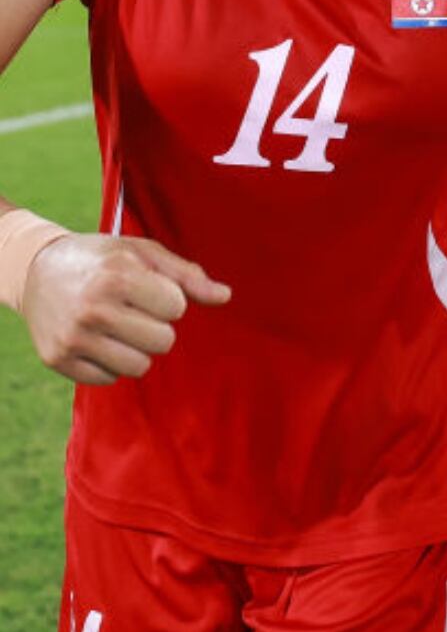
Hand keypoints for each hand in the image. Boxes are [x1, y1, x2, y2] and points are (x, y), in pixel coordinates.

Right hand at [21, 234, 230, 385]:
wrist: (35, 269)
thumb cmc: (102, 259)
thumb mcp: (143, 252)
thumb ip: (186, 275)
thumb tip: (225, 296)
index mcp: (117, 277)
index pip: (176, 308)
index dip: (168, 298)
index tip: (146, 288)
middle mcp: (92, 309)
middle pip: (163, 341)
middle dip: (156, 326)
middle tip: (132, 310)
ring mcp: (72, 337)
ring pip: (138, 366)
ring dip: (136, 349)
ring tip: (117, 326)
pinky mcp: (57, 359)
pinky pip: (108, 379)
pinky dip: (109, 363)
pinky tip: (96, 339)